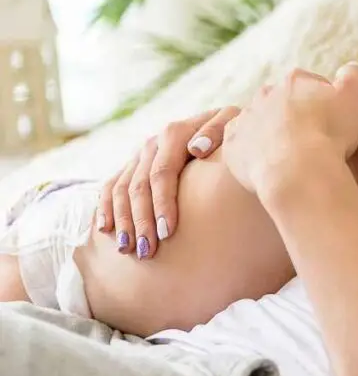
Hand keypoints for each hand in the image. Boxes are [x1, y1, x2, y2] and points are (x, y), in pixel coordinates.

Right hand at [97, 106, 240, 258]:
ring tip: (127, 250)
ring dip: (123, 221)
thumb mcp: (234, 122)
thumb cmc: (234, 131)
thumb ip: (218, 131)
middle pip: (140, 186)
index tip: (168, 233)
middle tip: (147, 252)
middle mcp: (153, 143)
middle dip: (141, 221)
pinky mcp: (134, 164)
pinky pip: (112, 185)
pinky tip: (104, 229)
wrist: (225, 124)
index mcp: (175, 134)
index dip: (163, 204)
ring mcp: (140, 155)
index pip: (163, 173)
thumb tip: (196, 148)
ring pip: (121, 189)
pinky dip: (105, 206)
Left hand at [222, 64, 357, 195]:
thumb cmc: (330, 134)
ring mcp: (245, 118)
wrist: (298, 171)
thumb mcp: (356, 96)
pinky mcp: (231, 144)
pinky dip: (253, 153)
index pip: (312, 86)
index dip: (326, 105)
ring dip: (273, 135)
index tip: (334, 125)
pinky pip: (241, 146)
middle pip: (284, 103)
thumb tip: (349, 70)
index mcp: (295, 80)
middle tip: (313, 142)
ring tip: (292, 158)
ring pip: (261, 123)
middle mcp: (265, 93)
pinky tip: (271, 166)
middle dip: (296, 117)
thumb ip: (354, 75)